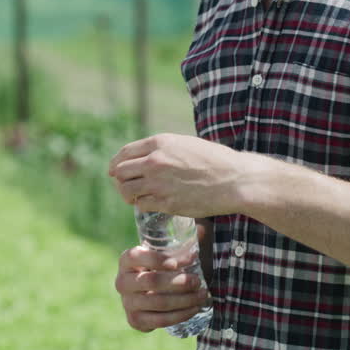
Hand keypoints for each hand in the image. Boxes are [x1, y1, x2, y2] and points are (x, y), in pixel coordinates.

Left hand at [108, 133, 248, 217]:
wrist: (235, 180)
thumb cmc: (214, 160)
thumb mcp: (185, 144)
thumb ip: (162, 149)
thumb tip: (143, 158)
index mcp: (159, 143)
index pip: (124, 153)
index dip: (116, 163)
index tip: (114, 171)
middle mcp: (155, 162)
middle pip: (120, 173)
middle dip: (120, 180)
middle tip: (126, 186)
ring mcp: (159, 183)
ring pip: (127, 191)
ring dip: (128, 195)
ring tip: (136, 196)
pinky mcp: (167, 203)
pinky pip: (142, 205)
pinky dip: (142, 205)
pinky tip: (151, 204)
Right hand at [115, 245, 210, 331]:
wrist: (146, 296)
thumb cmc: (159, 269)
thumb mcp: (166, 254)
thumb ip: (182, 242)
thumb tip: (202, 230)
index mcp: (126, 260)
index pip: (137, 256)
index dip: (157, 259)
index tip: (177, 263)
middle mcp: (122, 281)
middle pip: (151, 281)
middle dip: (178, 282)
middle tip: (197, 281)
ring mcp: (127, 303)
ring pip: (158, 302)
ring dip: (184, 300)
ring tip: (202, 295)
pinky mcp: (135, 320)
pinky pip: (160, 320)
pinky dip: (180, 315)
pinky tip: (194, 308)